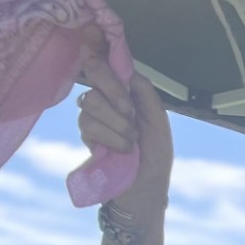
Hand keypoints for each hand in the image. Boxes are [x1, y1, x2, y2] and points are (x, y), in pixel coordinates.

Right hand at [77, 48, 172, 209]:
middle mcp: (105, 96)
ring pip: (91, 102)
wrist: (148, 183)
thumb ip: (144, 92)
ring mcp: (92, 114)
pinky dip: (112, 138)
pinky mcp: (86, 134)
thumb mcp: (158, 118)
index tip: (122, 83)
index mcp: (123, 89)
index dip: (105, 61)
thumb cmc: (156, 151)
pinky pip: (89, 124)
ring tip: (132, 140)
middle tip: (132, 116)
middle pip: (94, 72)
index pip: (104, 61)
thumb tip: (126, 70)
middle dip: (116, 95)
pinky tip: (123, 149)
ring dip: (118, 124)